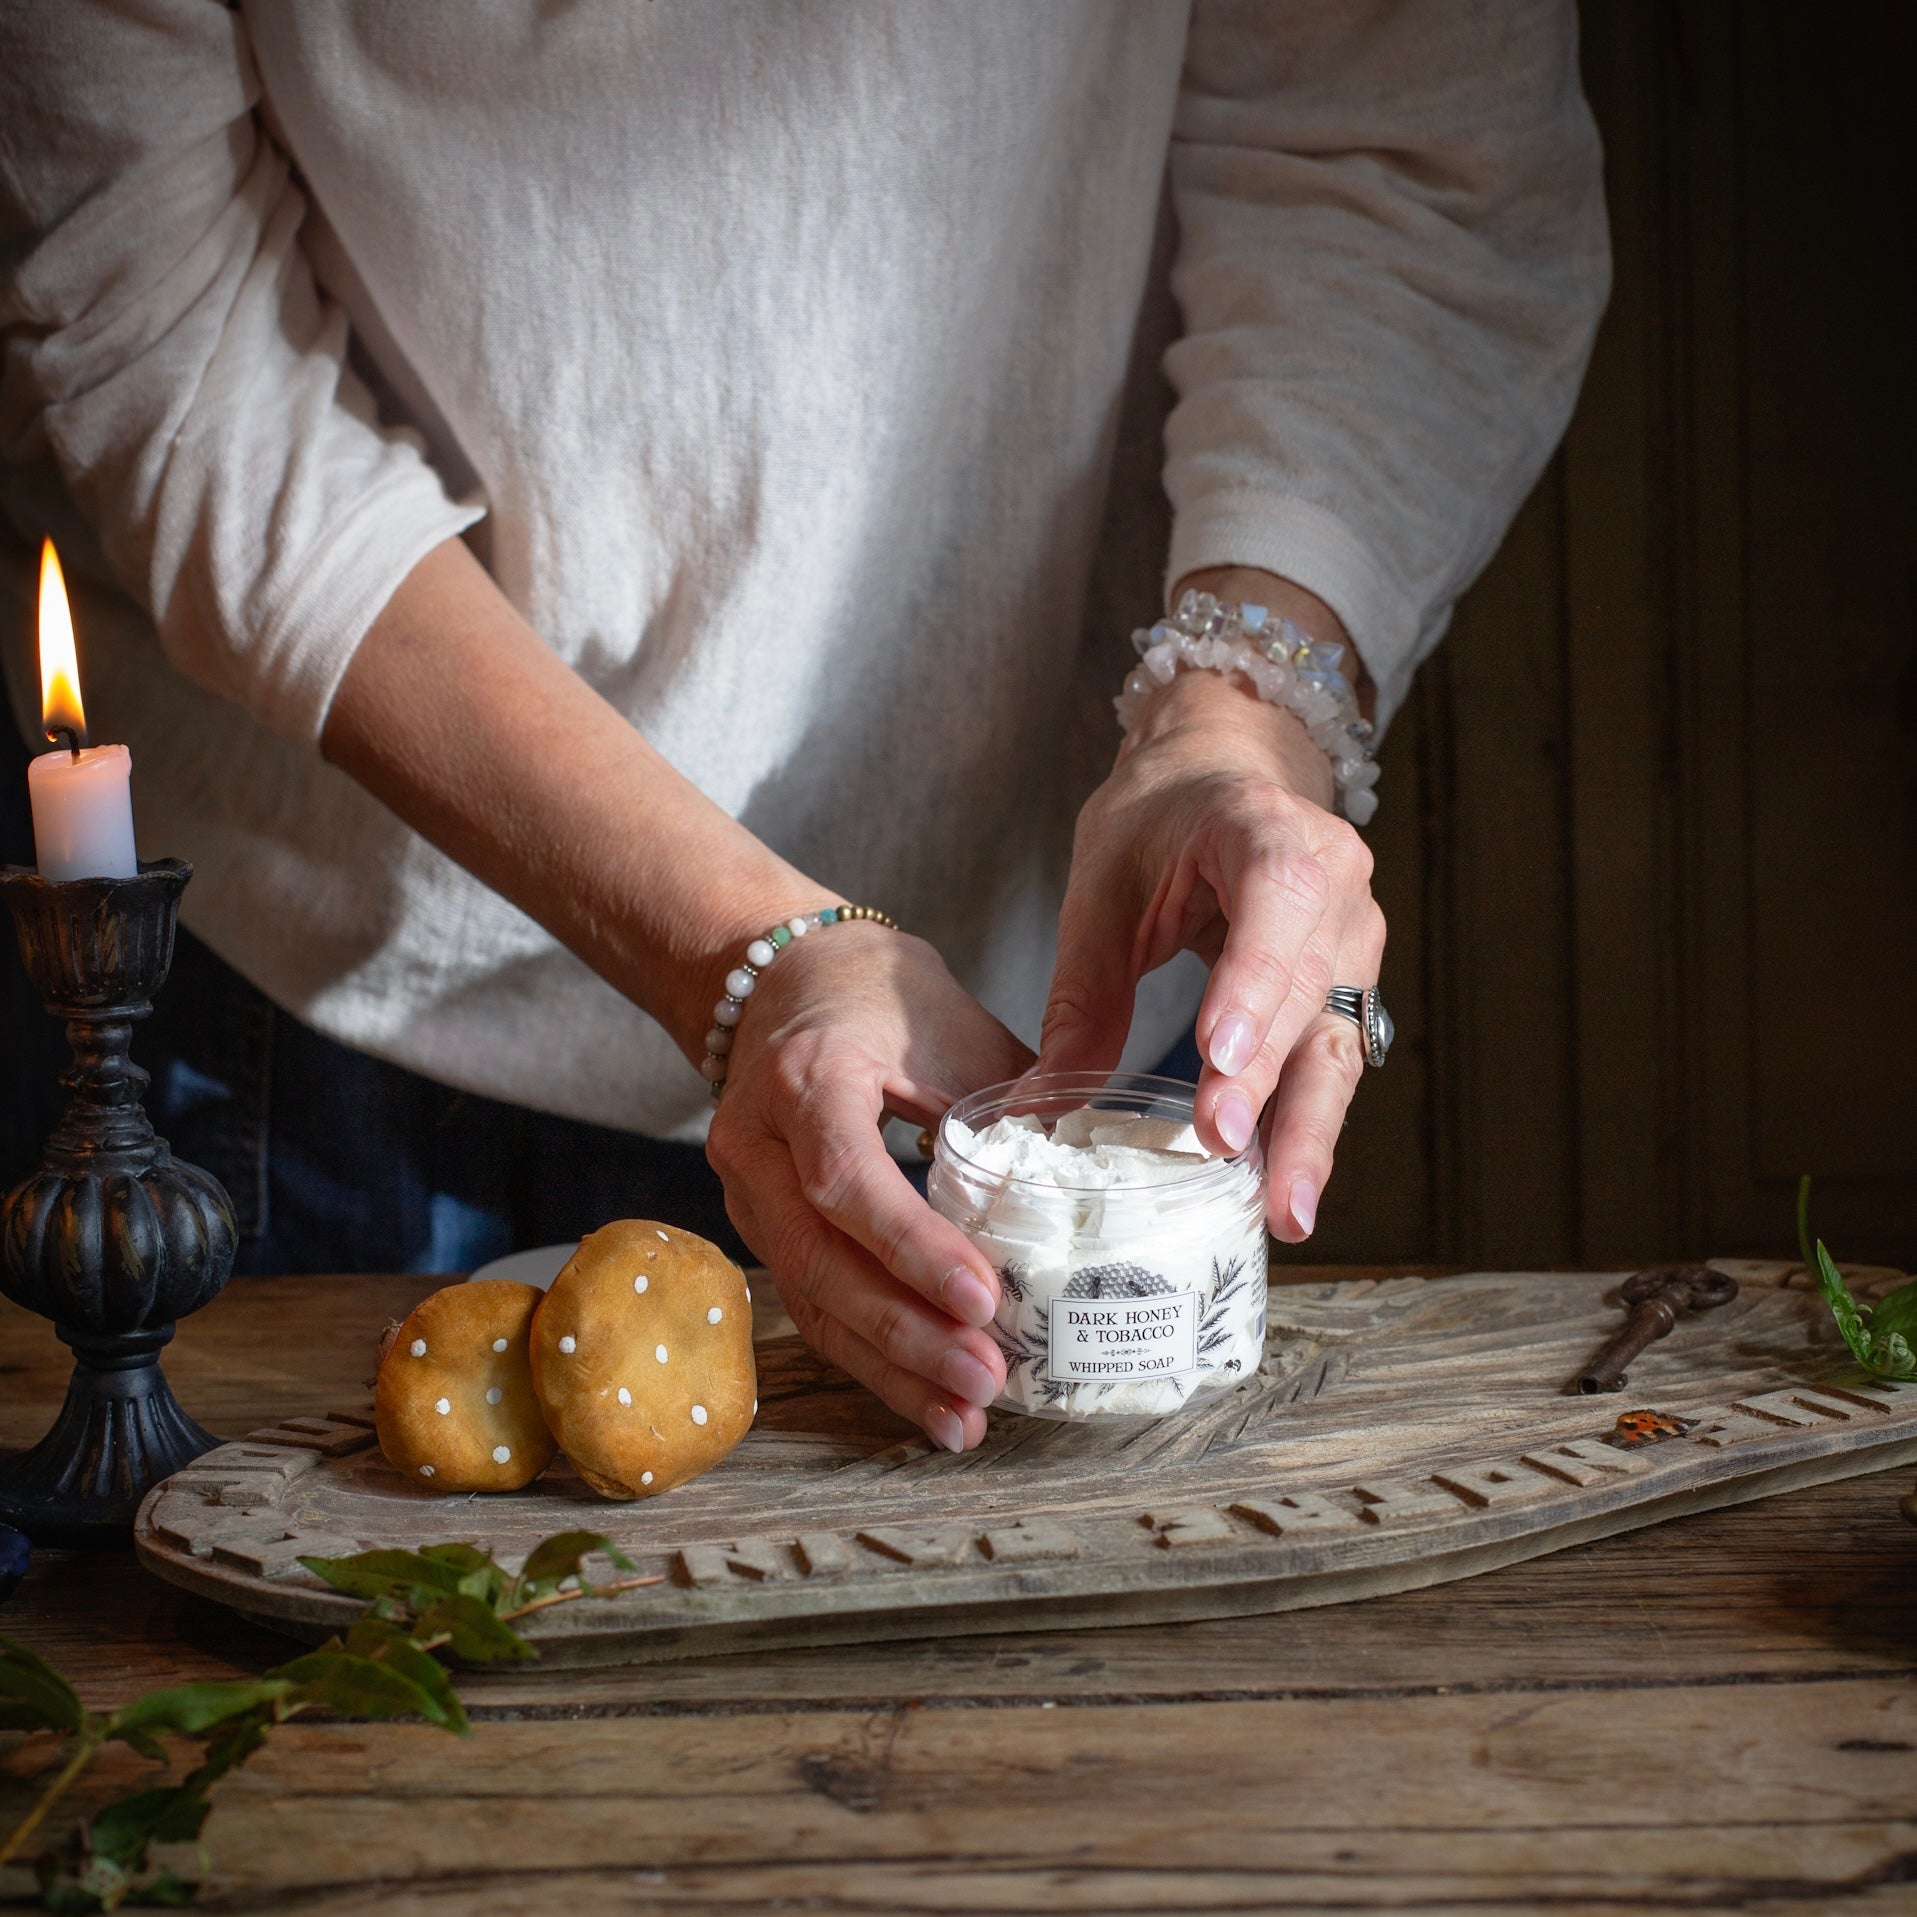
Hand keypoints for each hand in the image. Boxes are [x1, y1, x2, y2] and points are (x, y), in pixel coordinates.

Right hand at [705, 921, 1033, 1450]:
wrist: (785, 980)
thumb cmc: (880, 995)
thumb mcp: (954, 1026)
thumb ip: (1017, 1102)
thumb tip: (1097, 1178)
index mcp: (805, 1076)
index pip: (846, 1179)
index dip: (913, 1247)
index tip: (984, 1298)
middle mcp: (754, 1141)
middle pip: (820, 1259)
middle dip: (906, 1332)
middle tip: (986, 1380)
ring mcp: (747, 1191)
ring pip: (809, 1298)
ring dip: (889, 1366)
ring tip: (963, 1417)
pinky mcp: (761, 1225)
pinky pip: (811, 1301)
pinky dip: (870, 1354)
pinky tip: (925, 1396)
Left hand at [1036, 571, 1385, 1241]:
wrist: (1222, 775)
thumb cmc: (1159, 818)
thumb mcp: (1102, 887)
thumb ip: (1083, 992)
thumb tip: (1042, 1104)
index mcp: (1266, 828)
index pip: (1277, 897)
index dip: (1253, 981)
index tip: (1222, 1056)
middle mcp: (1334, 882)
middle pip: (1309, 991)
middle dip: (1272, 1087)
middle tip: (1235, 1161)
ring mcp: (1353, 937)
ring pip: (1336, 1041)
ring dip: (1309, 1130)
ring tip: (1285, 1209)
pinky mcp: (1348, 985)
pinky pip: (1331, 1057)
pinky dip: (1305, 1122)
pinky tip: (1283, 1186)